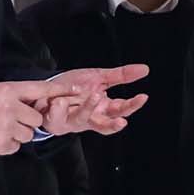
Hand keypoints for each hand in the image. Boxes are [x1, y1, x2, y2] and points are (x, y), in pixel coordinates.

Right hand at [0, 80, 59, 158]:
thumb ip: (12, 96)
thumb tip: (32, 102)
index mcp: (7, 91)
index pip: (39, 88)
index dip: (59, 90)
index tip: (75, 91)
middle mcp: (10, 107)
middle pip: (36, 119)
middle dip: (26, 122)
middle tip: (6, 121)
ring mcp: (7, 127)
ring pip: (28, 135)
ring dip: (17, 135)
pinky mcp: (2, 144)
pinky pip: (15, 146)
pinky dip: (6, 145)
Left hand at [36, 65, 151, 136]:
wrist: (48, 89)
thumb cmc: (75, 87)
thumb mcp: (100, 77)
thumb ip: (121, 75)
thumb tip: (145, 69)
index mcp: (103, 108)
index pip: (122, 110)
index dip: (133, 105)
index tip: (142, 97)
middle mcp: (90, 118)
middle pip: (106, 125)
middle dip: (114, 124)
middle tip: (122, 119)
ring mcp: (73, 121)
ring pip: (82, 120)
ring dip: (87, 108)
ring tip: (93, 95)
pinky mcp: (55, 122)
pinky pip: (57, 118)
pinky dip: (58, 109)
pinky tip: (59, 100)